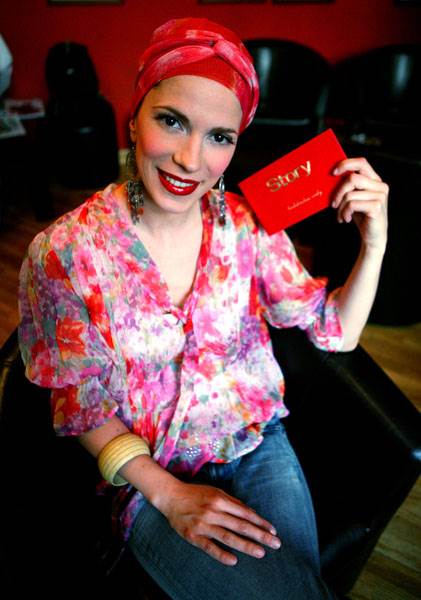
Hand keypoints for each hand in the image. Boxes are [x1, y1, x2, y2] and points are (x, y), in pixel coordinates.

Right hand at [160, 481, 280, 565]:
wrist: (171, 496)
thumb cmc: (196, 494)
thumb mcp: (216, 492)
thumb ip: (233, 503)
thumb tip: (252, 515)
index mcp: (220, 499)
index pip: (245, 513)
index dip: (260, 522)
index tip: (273, 531)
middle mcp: (213, 511)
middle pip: (241, 525)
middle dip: (260, 535)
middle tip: (276, 544)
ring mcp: (203, 524)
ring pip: (228, 537)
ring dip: (246, 546)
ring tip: (261, 553)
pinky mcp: (193, 535)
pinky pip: (209, 547)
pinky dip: (221, 554)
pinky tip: (233, 561)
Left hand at [332, 157, 387, 252]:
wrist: (372, 236)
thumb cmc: (362, 216)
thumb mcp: (354, 199)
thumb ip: (349, 187)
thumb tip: (331, 178)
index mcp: (375, 180)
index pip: (361, 162)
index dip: (346, 164)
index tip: (333, 172)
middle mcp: (380, 186)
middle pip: (352, 178)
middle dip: (338, 192)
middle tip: (333, 204)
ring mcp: (380, 196)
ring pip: (350, 194)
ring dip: (340, 207)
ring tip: (341, 215)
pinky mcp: (376, 207)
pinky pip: (352, 204)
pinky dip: (344, 213)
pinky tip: (346, 219)